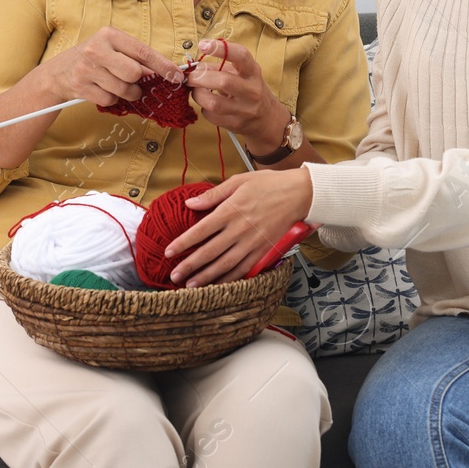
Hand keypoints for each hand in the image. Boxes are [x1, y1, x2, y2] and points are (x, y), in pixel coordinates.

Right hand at [41, 26, 183, 106]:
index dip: (163, 66)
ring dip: (126, 94)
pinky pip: (109, 100)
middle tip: (134, 83)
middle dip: (139, 83)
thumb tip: (165, 73)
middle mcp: (97, 48)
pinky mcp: (80, 86)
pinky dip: (111, 100)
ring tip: (117, 86)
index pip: (143, 51)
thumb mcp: (112, 49)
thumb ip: (136, 58)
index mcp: (109, 34)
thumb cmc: (94, 59)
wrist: (58, 72)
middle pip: (134, 73)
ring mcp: (87, 68)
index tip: (177, 76)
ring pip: (123, 89)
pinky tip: (102, 90)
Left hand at [163, 167, 314, 286]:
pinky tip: (218, 285)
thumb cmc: (269, 185)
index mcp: (231, 211)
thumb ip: (213, 195)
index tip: (169, 252)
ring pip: (225, 265)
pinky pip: (244, 269)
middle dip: (190, 266)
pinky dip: (230, 279)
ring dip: (207, 277)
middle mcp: (239, 230)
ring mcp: (252, 243)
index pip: (200, 231)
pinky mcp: (263, 251)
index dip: (183, 243)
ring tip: (190, 286)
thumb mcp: (239, 181)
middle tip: (173, 276)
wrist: (299, 194)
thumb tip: (190, 203)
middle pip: (209, 252)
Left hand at [185, 38, 285, 152]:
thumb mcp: (242, 74)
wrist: (267, 119)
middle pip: (223, 81)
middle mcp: (252, 90)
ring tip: (195, 90)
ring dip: (198, 95)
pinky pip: (211, 116)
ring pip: (213, 103)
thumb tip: (195, 67)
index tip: (203, 44)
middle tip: (190, 76)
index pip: (241, 56)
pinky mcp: (236, 124)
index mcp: (253, 72)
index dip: (221, 48)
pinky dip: (203, 108)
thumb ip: (220, 67)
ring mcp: (245, 110)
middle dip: (200, 77)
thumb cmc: (249, 90)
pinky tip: (207, 105)